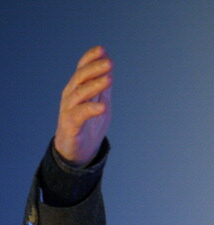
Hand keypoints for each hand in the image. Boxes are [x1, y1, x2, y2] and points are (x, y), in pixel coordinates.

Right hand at [54, 46, 112, 165]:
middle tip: (109, 63)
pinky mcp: (70, 125)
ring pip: (80, 94)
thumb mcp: (99, 102)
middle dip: (95, 69)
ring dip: (95, 85)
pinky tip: (102, 106)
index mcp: (78, 89)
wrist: (76, 151)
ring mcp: (69, 110)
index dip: (90, 59)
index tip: (102, 50)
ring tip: (109, 79)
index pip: (82, 69)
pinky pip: (79, 115)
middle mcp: (71, 96)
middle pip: (80, 78)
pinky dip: (91, 109)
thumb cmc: (88, 125)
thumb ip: (103, 88)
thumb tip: (109, 68)